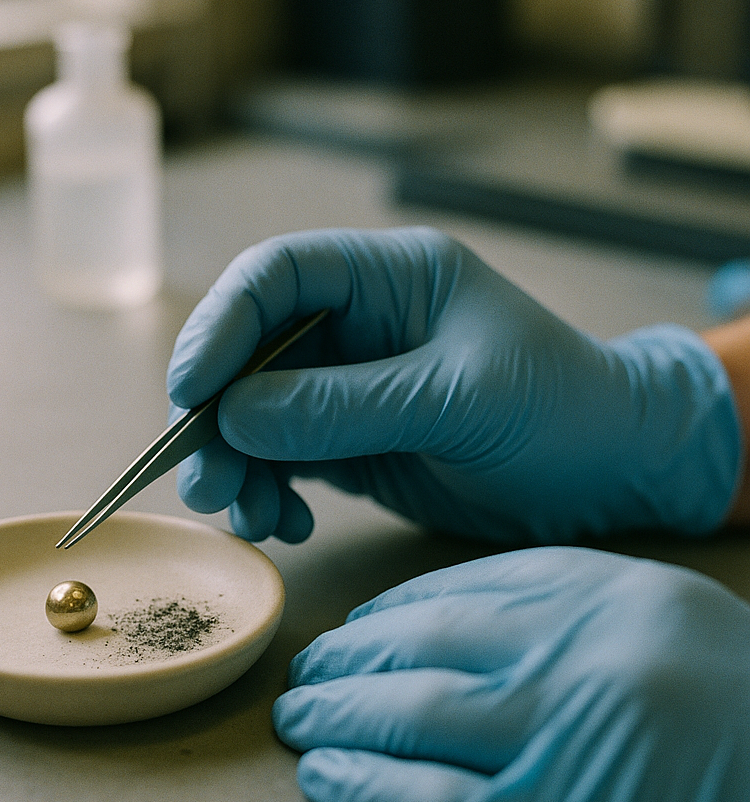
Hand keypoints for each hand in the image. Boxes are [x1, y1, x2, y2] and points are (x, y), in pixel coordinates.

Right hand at [166, 227, 739, 542]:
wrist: (612, 473)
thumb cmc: (560, 410)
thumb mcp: (458, 399)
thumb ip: (344, 406)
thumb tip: (232, 416)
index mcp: (389, 278)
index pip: (277, 276)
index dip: (220, 325)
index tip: (188, 390)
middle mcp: (358, 325)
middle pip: (249, 352)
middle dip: (217, 416)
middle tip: (203, 480)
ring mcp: (349, 386)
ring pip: (256, 415)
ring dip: (235, 465)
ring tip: (245, 516)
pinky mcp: (350, 442)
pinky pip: (283, 461)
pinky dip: (269, 494)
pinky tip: (287, 524)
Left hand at [272, 547, 749, 801]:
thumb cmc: (737, 729)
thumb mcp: (667, 633)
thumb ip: (566, 609)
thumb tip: (432, 616)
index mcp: (612, 597)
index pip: (467, 587)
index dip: (392, 609)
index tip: (354, 627)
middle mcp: (585, 654)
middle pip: (424, 642)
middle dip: (347, 658)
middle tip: (307, 671)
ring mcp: (565, 741)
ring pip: (409, 710)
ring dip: (335, 714)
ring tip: (298, 716)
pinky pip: (425, 801)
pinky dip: (361, 785)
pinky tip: (325, 776)